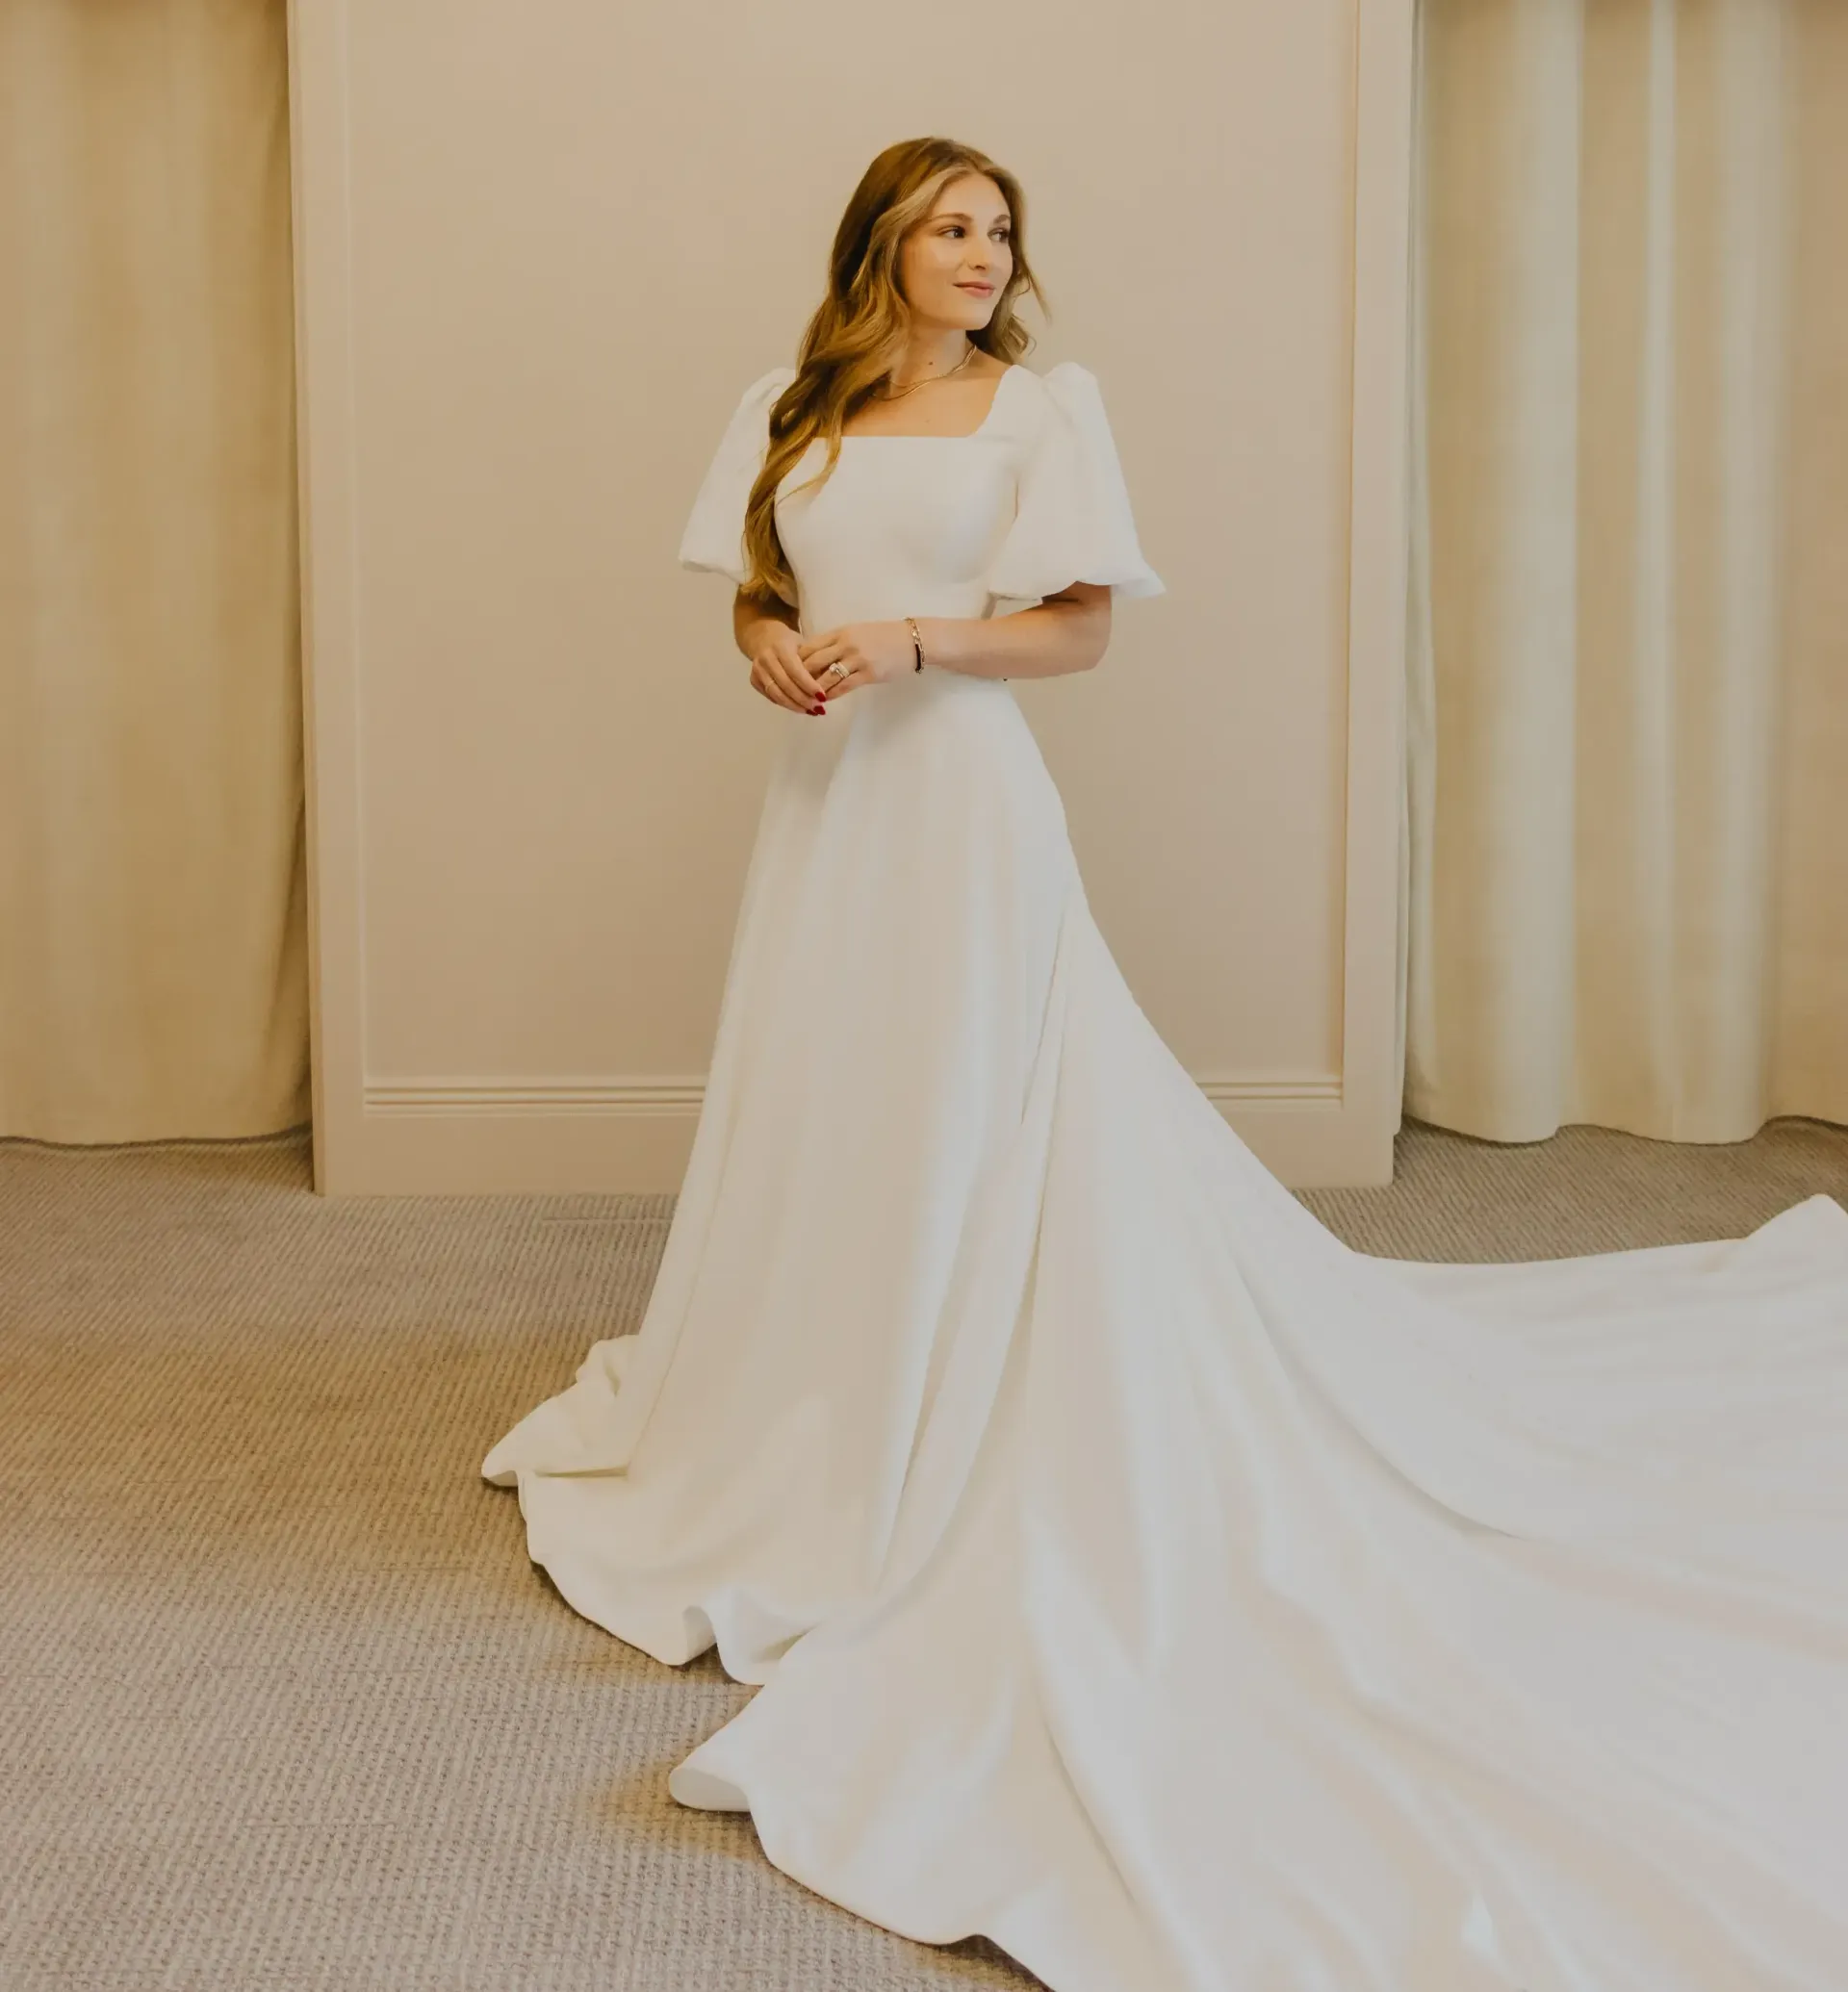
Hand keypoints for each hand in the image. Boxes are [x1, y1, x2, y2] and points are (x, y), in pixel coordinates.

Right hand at [745, 621, 832, 717]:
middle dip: (803, 700)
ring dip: (794, 706)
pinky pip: (771, 697)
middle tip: (818, 708)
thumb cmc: (788, 642)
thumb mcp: (802, 645)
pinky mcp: (753, 680)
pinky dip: (785, 704)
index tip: (822, 697)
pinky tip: (798, 707)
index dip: (809, 686)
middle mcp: (766, 659)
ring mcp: (757, 670)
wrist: (762, 637)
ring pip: (776, 694)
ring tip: (810, 711)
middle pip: (786, 685)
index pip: (795, 671)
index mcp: (780, 647)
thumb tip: (825, 686)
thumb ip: (811, 663)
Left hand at [798, 621, 913, 700]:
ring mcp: (857, 659)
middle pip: (813, 662)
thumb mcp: (857, 632)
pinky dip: (830, 694)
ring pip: (826, 677)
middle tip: (793, 689)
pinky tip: (824, 701)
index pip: (811, 646)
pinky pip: (843, 686)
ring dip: (814, 690)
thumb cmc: (883, 636)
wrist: (911, 640)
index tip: (790, 672)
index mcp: (841, 632)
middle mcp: (846, 644)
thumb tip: (817, 657)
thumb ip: (837, 642)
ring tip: (806, 699)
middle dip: (800, 677)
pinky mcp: (868, 673)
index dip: (797, 660)